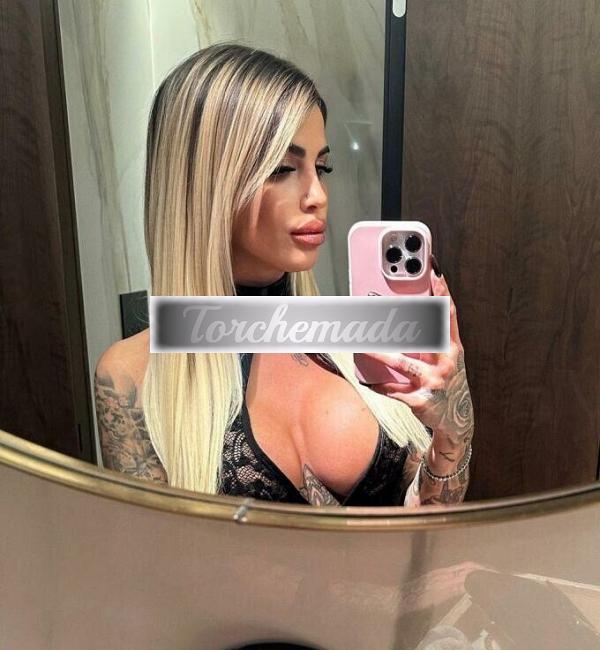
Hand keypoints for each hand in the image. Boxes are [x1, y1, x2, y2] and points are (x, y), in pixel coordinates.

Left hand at [364, 263, 473, 466]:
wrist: (455, 421)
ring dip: (379, 353)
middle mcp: (446, 363)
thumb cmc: (445, 382)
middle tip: (374, 303)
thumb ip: (430, 341)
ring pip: (402, 363)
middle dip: (398, 320)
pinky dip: (380, 385)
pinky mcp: (421, 400)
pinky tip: (367, 381)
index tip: (435, 272)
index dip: (443, 293)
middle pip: (420, 335)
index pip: (449, 315)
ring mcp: (435, 382)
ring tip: (361, 344)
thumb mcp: (445, 360)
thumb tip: (403, 319)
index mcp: (453, 349)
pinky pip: (394, 390)